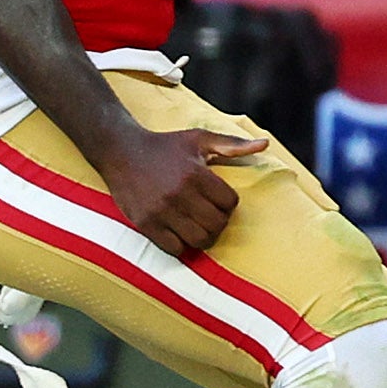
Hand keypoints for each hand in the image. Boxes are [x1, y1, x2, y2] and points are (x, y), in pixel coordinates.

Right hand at [96, 117, 267, 259]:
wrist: (121, 151)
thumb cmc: (165, 145)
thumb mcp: (199, 139)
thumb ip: (233, 145)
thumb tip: (265, 145)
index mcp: (196, 174)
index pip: (230, 203)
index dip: (228, 203)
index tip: (219, 199)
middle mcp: (179, 194)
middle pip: (217, 225)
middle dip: (219, 222)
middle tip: (210, 215)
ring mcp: (161, 211)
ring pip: (198, 240)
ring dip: (202, 236)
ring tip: (197, 225)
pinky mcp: (145, 224)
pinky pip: (174, 248)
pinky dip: (181, 245)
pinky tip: (179, 232)